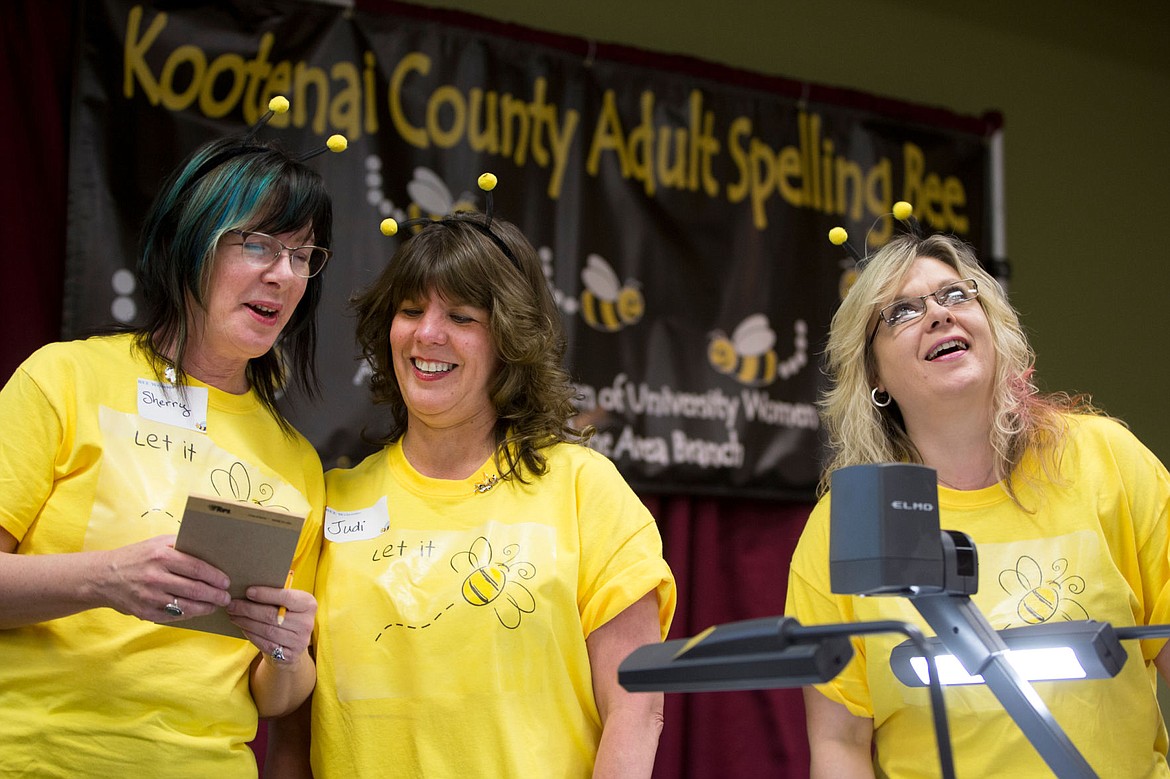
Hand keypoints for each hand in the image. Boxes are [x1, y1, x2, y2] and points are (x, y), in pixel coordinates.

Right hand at [95, 534, 230, 622]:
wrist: (102, 576)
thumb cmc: (136, 556)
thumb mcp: (157, 543)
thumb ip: (182, 545)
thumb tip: (210, 551)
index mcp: (162, 556)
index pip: (197, 568)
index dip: (215, 577)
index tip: (226, 581)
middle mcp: (156, 576)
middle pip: (195, 589)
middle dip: (215, 595)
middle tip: (226, 597)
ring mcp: (149, 596)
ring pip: (186, 605)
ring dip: (205, 607)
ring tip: (215, 606)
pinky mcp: (144, 611)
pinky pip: (172, 616)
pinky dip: (188, 614)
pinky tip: (197, 611)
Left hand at [227, 584, 315, 668]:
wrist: (294, 645)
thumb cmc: (287, 616)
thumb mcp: (289, 603)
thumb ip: (277, 594)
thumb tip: (250, 585)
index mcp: (309, 604)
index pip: (286, 597)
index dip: (266, 594)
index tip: (247, 591)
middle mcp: (307, 623)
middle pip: (272, 615)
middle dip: (249, 609)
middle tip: (232, 605)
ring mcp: (300, 641)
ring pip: (267, 630)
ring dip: (246, 622)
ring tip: (233, 616)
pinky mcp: (289, 656)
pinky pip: (265, 644)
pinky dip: (251, 635)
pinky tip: (242, 627)